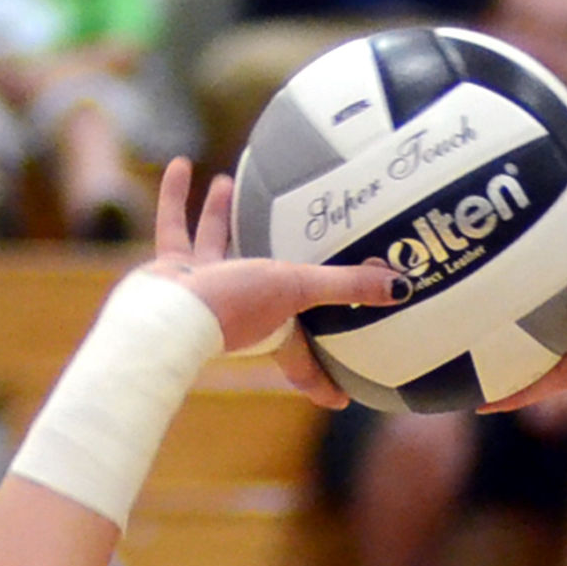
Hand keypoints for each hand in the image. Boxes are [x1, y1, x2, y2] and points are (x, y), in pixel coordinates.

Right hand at [148, 157, 403, 406]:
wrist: (165, 315)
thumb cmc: (231, 308)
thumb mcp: (296, 289)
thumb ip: (346, 286)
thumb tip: (401, 286)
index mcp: (271, 332)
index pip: (304, 367)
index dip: (323, 384)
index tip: (340, 401)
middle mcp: (237, 315)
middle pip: (260, 300)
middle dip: (275, 285)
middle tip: (286, 275)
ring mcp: (201, 292)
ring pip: (212, 246)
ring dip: (219, 216)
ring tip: (224, 183)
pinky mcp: (170, 272)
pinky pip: (175, 225)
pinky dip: (177, 195)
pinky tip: (179, 164)